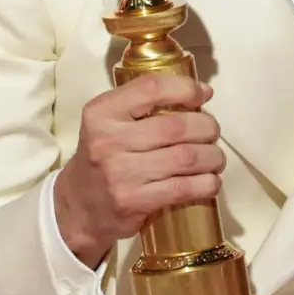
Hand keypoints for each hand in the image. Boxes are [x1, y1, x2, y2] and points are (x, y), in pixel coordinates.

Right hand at [53, 75, 223, 267]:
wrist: (78, 206)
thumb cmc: (104, 156)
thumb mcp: (109, 121)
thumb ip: (146, 103)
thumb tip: (203, 92)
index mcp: (102, 112)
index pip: (151, 88)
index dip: (186, 88)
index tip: (204, 95)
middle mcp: (108, 140)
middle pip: (176, 126)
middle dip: (207, 127)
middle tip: (212, 132)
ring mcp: (120, 173)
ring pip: (186, 157)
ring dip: (212, 156)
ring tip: (215, 158)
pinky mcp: (133, 202)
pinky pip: (183, 188)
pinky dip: (206, 184)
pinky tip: (210, 181)